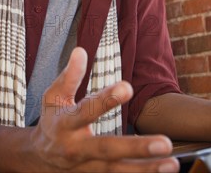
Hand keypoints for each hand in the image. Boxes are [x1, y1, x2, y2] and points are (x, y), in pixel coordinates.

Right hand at [30, 47, 178, 171]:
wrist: (38, 159)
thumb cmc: (52, 121)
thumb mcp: (54, 97)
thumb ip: (69, 76)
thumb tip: (81, 51)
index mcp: (66, 124)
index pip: (86, 111)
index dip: (105, 100)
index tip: (127, 87)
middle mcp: (77, 149)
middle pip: (107, 149)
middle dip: (136, 147)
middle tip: (165, 143)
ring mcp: (86, 168)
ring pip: (117, 171)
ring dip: (146, 169)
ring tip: (172, 164)